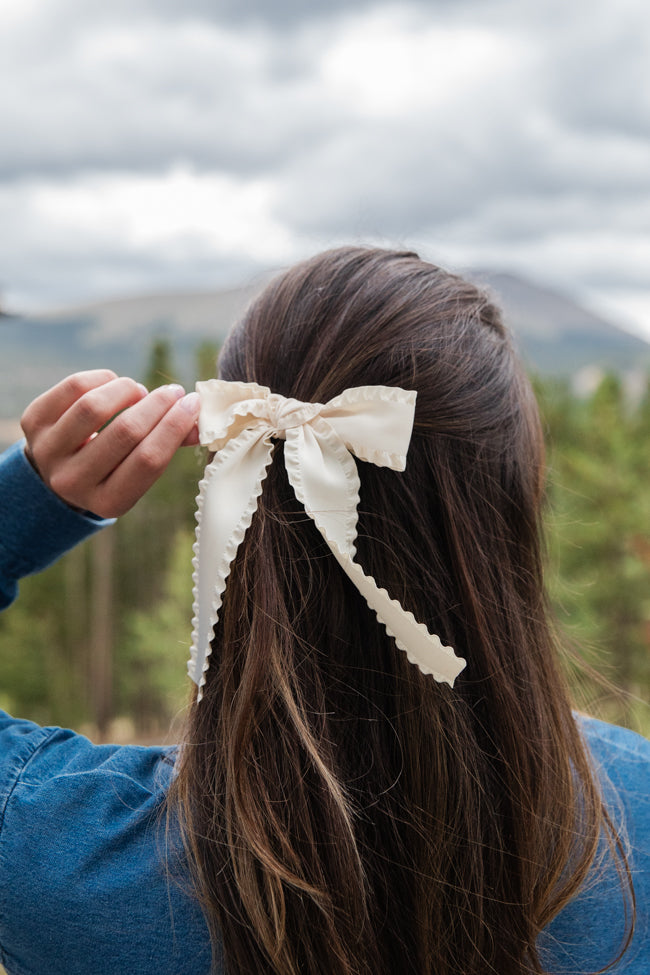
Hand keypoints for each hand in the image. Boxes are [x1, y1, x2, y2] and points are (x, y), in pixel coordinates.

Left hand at [21, 370, 200, 517]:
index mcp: (108, 502)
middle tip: (174, 392)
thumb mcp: (136, 473)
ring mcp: (49, 451)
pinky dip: (102, 379)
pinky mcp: (34, 422)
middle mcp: (73, 481)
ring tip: (139, 391)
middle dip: (157, 405)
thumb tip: (199, 422)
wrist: (54, 474)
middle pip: (125, 432)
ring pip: (94, 406)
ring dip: (127, 390)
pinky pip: (73, 387)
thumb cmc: (110, 471)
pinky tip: (114, 384)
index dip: (175, 427)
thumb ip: (168, 447)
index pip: (148, 460)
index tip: (193, 404)